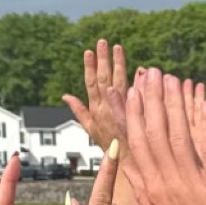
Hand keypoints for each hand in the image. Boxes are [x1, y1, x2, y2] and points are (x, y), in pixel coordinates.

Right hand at [63, 40, 129, 162]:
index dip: (89, 67)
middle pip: (103, 79)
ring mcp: (120, 112)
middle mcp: (107, 109)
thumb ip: (79, 110)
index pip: (90, 84)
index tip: (88, 51)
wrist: (127, 163)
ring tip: (117, 47)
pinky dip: (138, 83)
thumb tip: (66, 95)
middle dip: (102, 60)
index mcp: (96, 110)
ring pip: (119, 83)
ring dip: (118, 64)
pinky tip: (140, 69)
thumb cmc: (109, 146)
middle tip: (102, 41)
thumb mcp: (91, 129)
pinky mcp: (134, 116)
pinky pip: (136, 97)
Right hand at [122, 71, 205, 204]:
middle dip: (152, 101)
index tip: (129, 92)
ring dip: (175, 105)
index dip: (133, 116)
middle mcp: (166, 183)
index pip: (136, 145)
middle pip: (154, 134)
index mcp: (151, 189)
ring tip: (171, 79)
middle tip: (149, 74)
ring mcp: (189, 184)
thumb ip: (143, 190)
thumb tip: (128, 170)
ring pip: (178, 136)